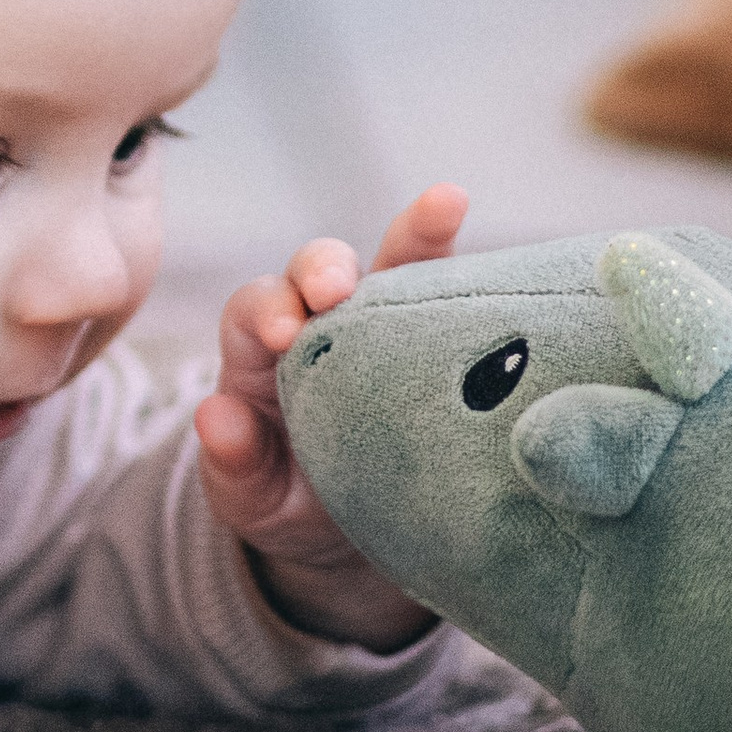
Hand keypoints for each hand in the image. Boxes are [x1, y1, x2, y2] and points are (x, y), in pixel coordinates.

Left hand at [194, 186, 468, 648]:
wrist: (342, 528)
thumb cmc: (282, 499)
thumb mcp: (249, 497)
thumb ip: (231, 461)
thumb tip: (214, 416)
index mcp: (260, 351)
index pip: (255, 309)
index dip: (268, 310)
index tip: (283, 333)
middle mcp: (321, 319)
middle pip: (318, 267)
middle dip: (327, 267)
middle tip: (336, 289)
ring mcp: (384, 320)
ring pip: (396, 260)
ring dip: (420, 231)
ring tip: (448, 203)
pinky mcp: (438, 334)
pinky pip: (457, 294)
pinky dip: (482, 273)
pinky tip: (517, 264)